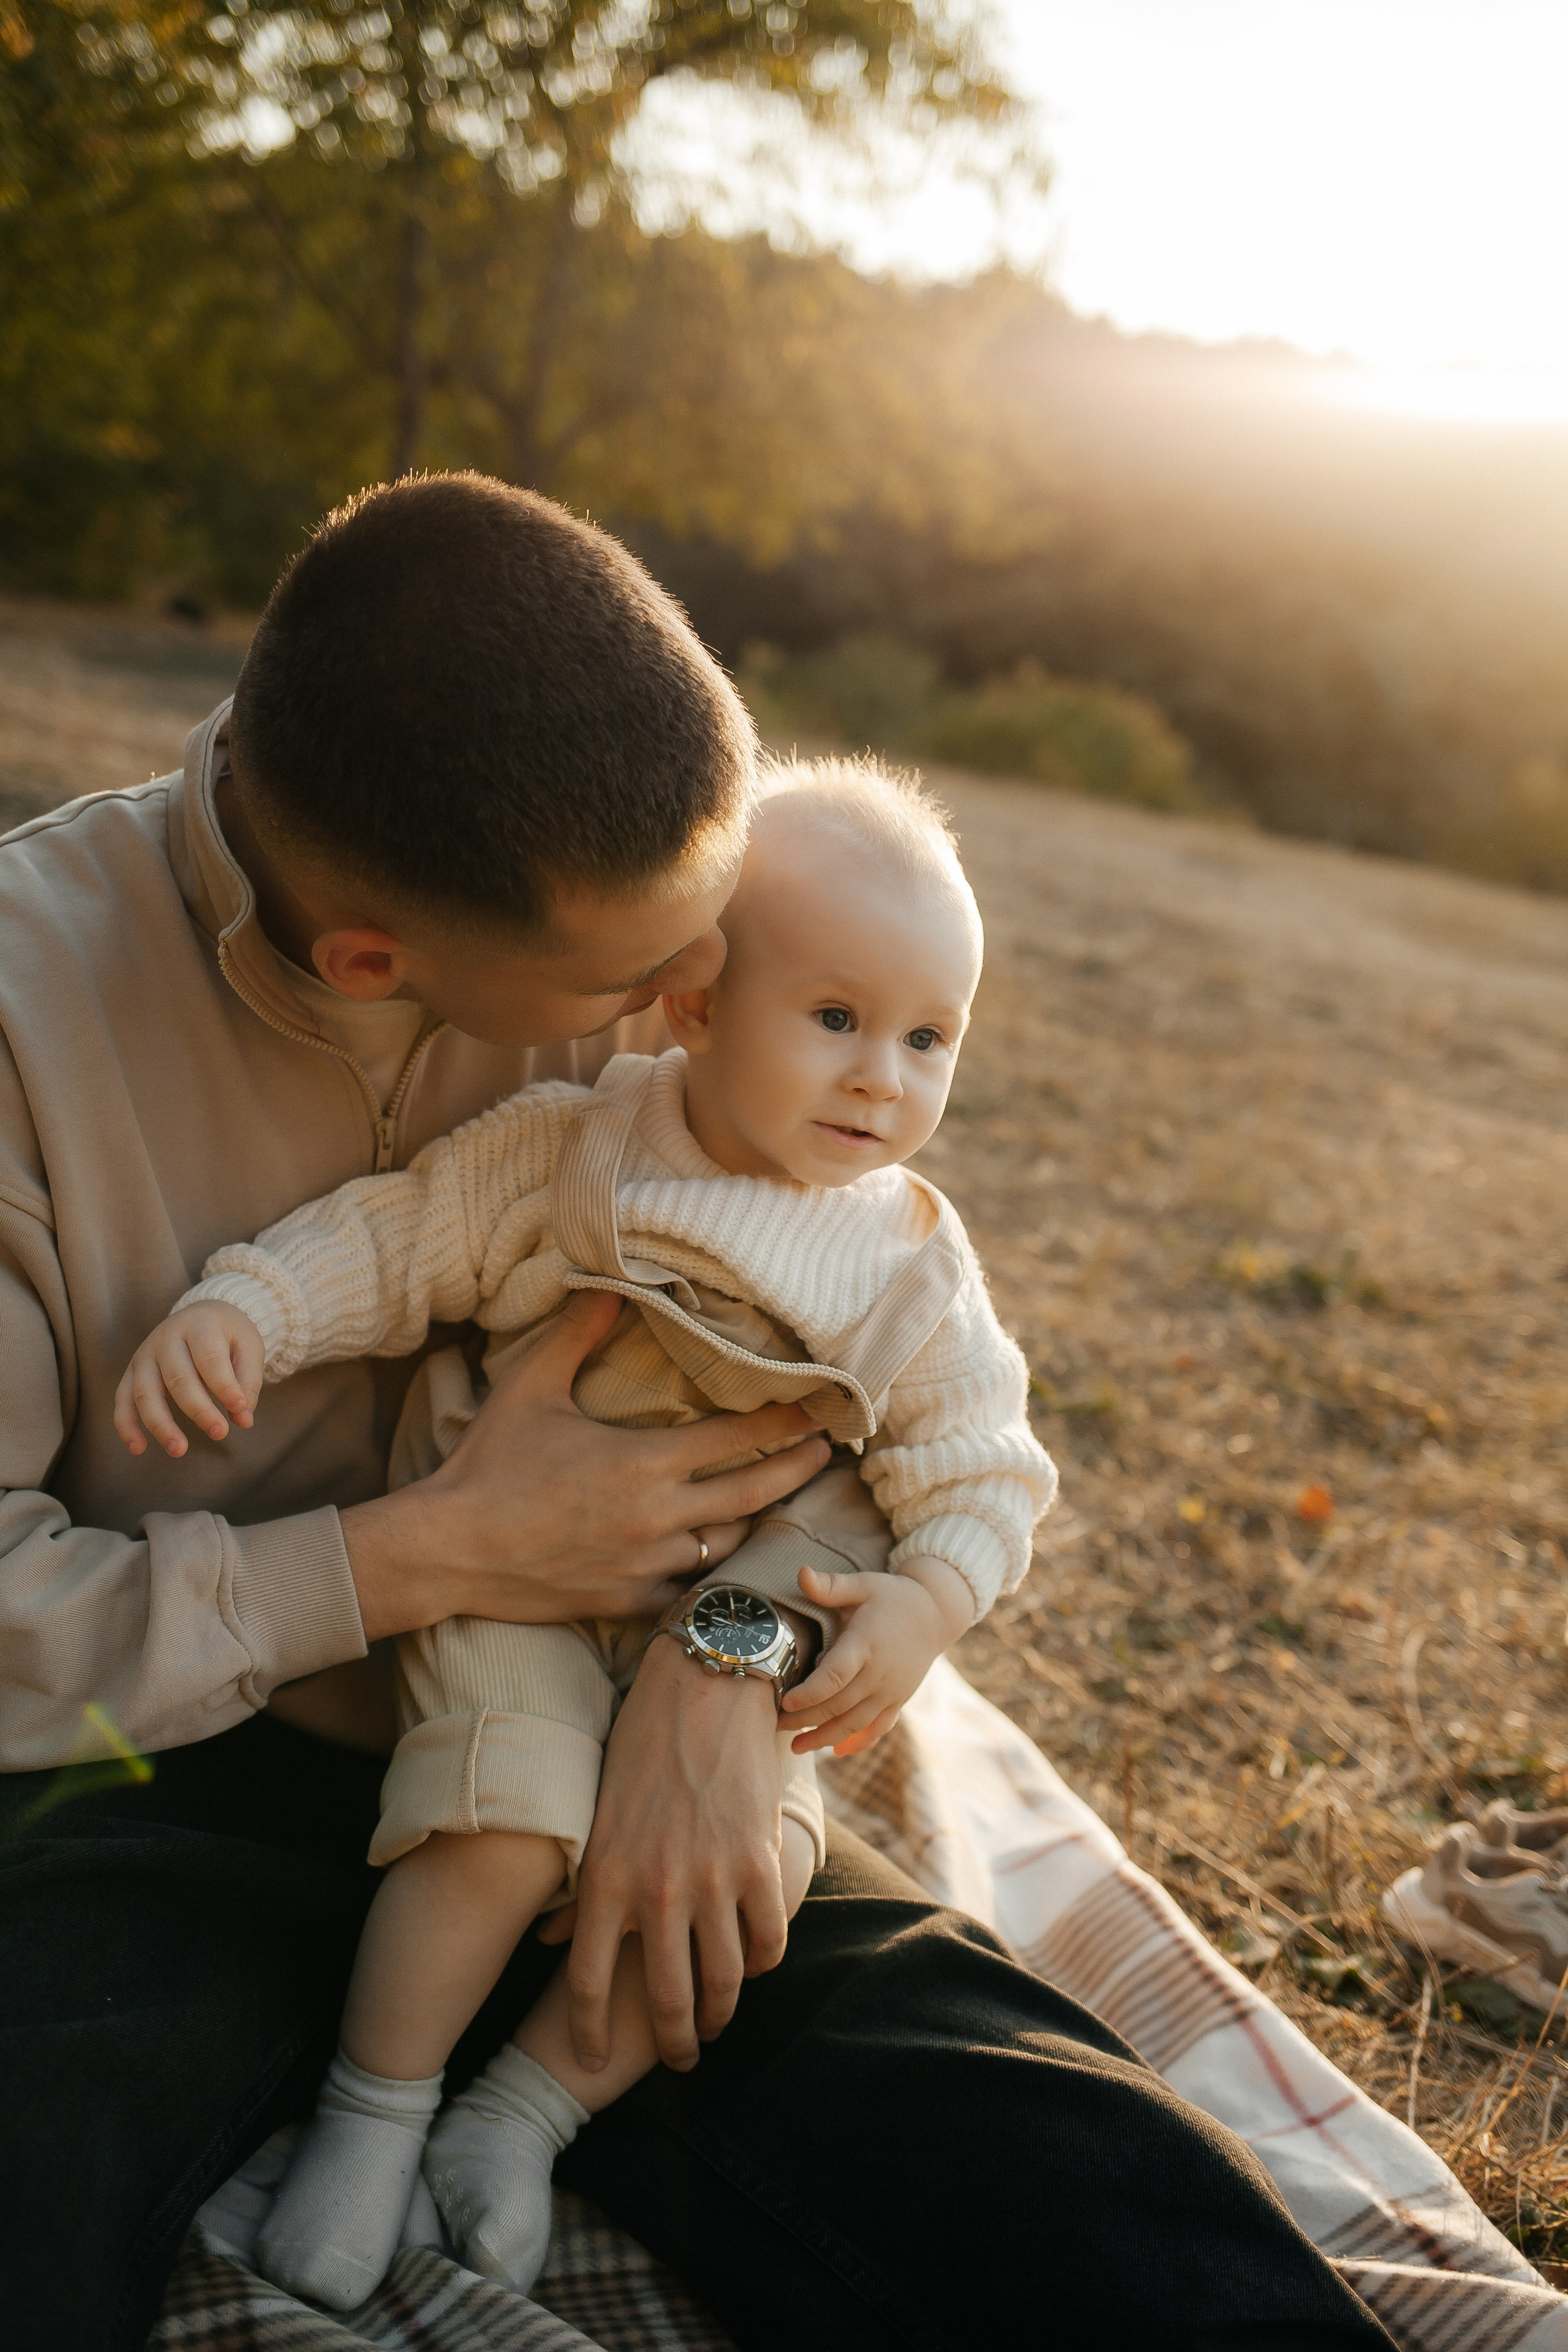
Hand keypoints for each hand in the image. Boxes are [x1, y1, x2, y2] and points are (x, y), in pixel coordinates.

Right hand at [113, 1304, 264, 1457]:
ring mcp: (145, 1354)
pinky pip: (122, 1399)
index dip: (224, 1385)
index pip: (209, 1358)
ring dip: (160, 1424)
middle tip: (220, 1433)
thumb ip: (248, 1382)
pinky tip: (138, 1448)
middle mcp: (166, 1337)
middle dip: (198, 1409)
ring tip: (179, 1450)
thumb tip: (243, 1419)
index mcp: (199, 1325)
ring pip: (145, 1392)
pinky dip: (126, 1425)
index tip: (239, 1408)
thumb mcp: (249, 1347)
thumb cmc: (228, 1335)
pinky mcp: (132, 1371)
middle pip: (178, 1377)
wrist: (203, 1314)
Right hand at [341, 1291, 830, 1639]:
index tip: (817, 1410)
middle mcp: (658, 1516)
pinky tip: (722, 1563)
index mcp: (644, 1462)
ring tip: (778, 1501)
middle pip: (752, 1493)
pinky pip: (687, 1594)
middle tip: (826, 1452)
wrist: (448, 1549)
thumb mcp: (531, 1385)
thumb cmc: (488, 1463)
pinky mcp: (626, 1603)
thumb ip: (577, 1333)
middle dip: (796, 1470)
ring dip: (755, 1521)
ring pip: (725, 1545)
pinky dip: (708, 1578)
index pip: (735, 1438)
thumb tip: (610, 1286)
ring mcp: (645, 1565)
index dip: (782, 1422)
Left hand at [537, 1631, 787, 2072]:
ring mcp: (712, 1880)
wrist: (703, 1690)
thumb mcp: (597, 1818)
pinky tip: (752, 1965)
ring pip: (723, 1982)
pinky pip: (767, 1941)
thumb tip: (550, 1942)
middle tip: (678, 2060)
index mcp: (606, 1879)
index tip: (593, 2061)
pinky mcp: (757, 1862)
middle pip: (666, 2002)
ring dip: (720, 2014)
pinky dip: (761, 1964)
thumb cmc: (641, 1749)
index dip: (589, 2034)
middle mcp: (657, 1889)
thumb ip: (582, 1888)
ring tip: (715, 2022)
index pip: (589, 1985)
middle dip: (673, 2045)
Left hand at [781, 1557, 973, 1755]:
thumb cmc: (892, 1596)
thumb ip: (830, 1585)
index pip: (835, 1676)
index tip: (785, 1703)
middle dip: (805, 1720)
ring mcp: (891, 1691)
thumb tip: (800, 1572)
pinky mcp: (899, 1700)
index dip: (809, 1694)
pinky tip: (838, 1752)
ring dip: (825, 1738)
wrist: (936, 1614)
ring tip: (796, 1747)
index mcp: (866, 1644)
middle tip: (774, 1727)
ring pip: (855, 1723)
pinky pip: (878, 1728)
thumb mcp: (863, 1584)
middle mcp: (880, 1673)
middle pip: (840, 1706)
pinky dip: (859, 1743)